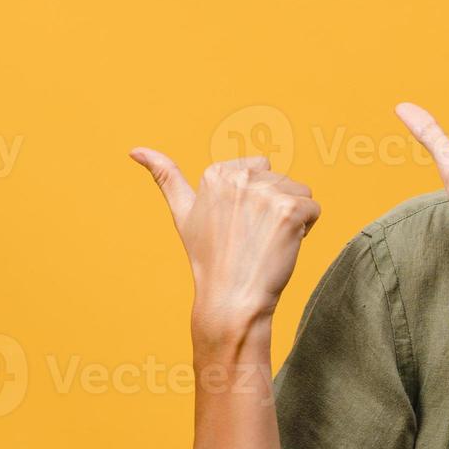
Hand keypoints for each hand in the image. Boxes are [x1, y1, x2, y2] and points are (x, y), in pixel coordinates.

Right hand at [129, 148, 321, 338]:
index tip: (238, 224)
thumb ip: (165, 177)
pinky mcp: (288, 209)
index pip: (259, 168)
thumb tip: (134, 149)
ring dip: (292, 217)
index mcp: (216, 173)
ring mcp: (264, 192)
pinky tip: (283, 246)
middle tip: (252, 237)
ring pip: (300, 192)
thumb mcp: (182, 213)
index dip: (255, 199)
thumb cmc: (209, 259)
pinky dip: (307, 228)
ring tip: (266, 242)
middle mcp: (239, 176)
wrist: (231, 299)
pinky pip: (314, 209)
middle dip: (275, 205)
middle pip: (281, 179)